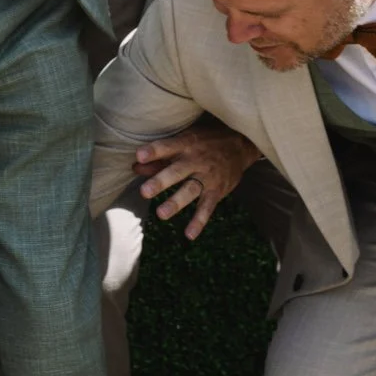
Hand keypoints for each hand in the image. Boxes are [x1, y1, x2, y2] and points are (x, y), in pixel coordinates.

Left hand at [131, 118, 261, 239]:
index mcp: (185, 143)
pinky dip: (199, 221)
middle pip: (177, 171)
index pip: (167, 146)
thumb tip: (135, 166)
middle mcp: (196, 160)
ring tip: (161, 214)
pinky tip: (189, 235)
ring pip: (190, 190)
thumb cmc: (203, 142)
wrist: (240, 145)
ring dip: (176, 203)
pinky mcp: (217, 191)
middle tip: (145, 192)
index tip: (139, 156)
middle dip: (161, 181)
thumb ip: (160, 155)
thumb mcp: (183, 140)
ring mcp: (208, 177)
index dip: (153, 151)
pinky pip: (207, 207)